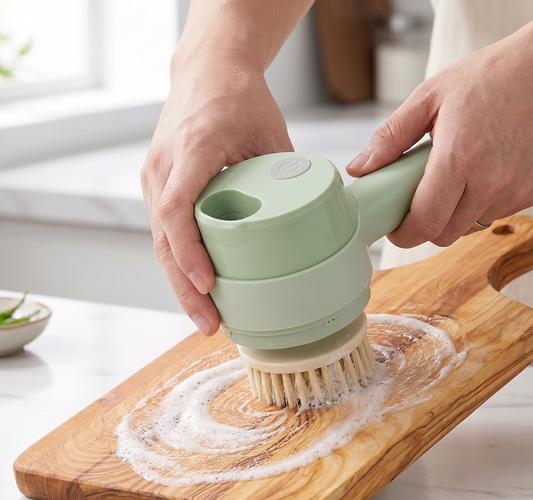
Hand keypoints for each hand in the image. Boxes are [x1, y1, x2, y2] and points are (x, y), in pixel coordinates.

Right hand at [141, 46, 292, 335]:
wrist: (207, 71)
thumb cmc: (238, 96)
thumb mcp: (270, 132)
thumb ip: (287, 176)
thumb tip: (311, 220)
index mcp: (193, 148)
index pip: (177, 209)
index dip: (189, 251)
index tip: (208, 284)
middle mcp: (164, 165)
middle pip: (164, 239)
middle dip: (184, 287)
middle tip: (210, 324)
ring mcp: (155, 176)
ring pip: (161, 241)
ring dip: (180, 282)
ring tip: (205, 316)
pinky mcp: (158, 184)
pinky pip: (165, 230)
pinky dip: (180, 261)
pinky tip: (197, 285)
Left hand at [346, 22, 532, 248]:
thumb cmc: (489, 77)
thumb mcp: (429, 97)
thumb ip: (390, 137)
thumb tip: (359, 167)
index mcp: (458, 159)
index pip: (425, 223)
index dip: (403, 234)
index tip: (395, 228)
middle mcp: (491, 181)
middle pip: (444, 234)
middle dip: (424, 226)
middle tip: (416, 205)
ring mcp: (516, 189)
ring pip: (469, 227)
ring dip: (452, 215)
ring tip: (450, 181)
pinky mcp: (532, 190)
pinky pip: (495, 214)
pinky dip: (478, 204)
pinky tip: (477, 176)